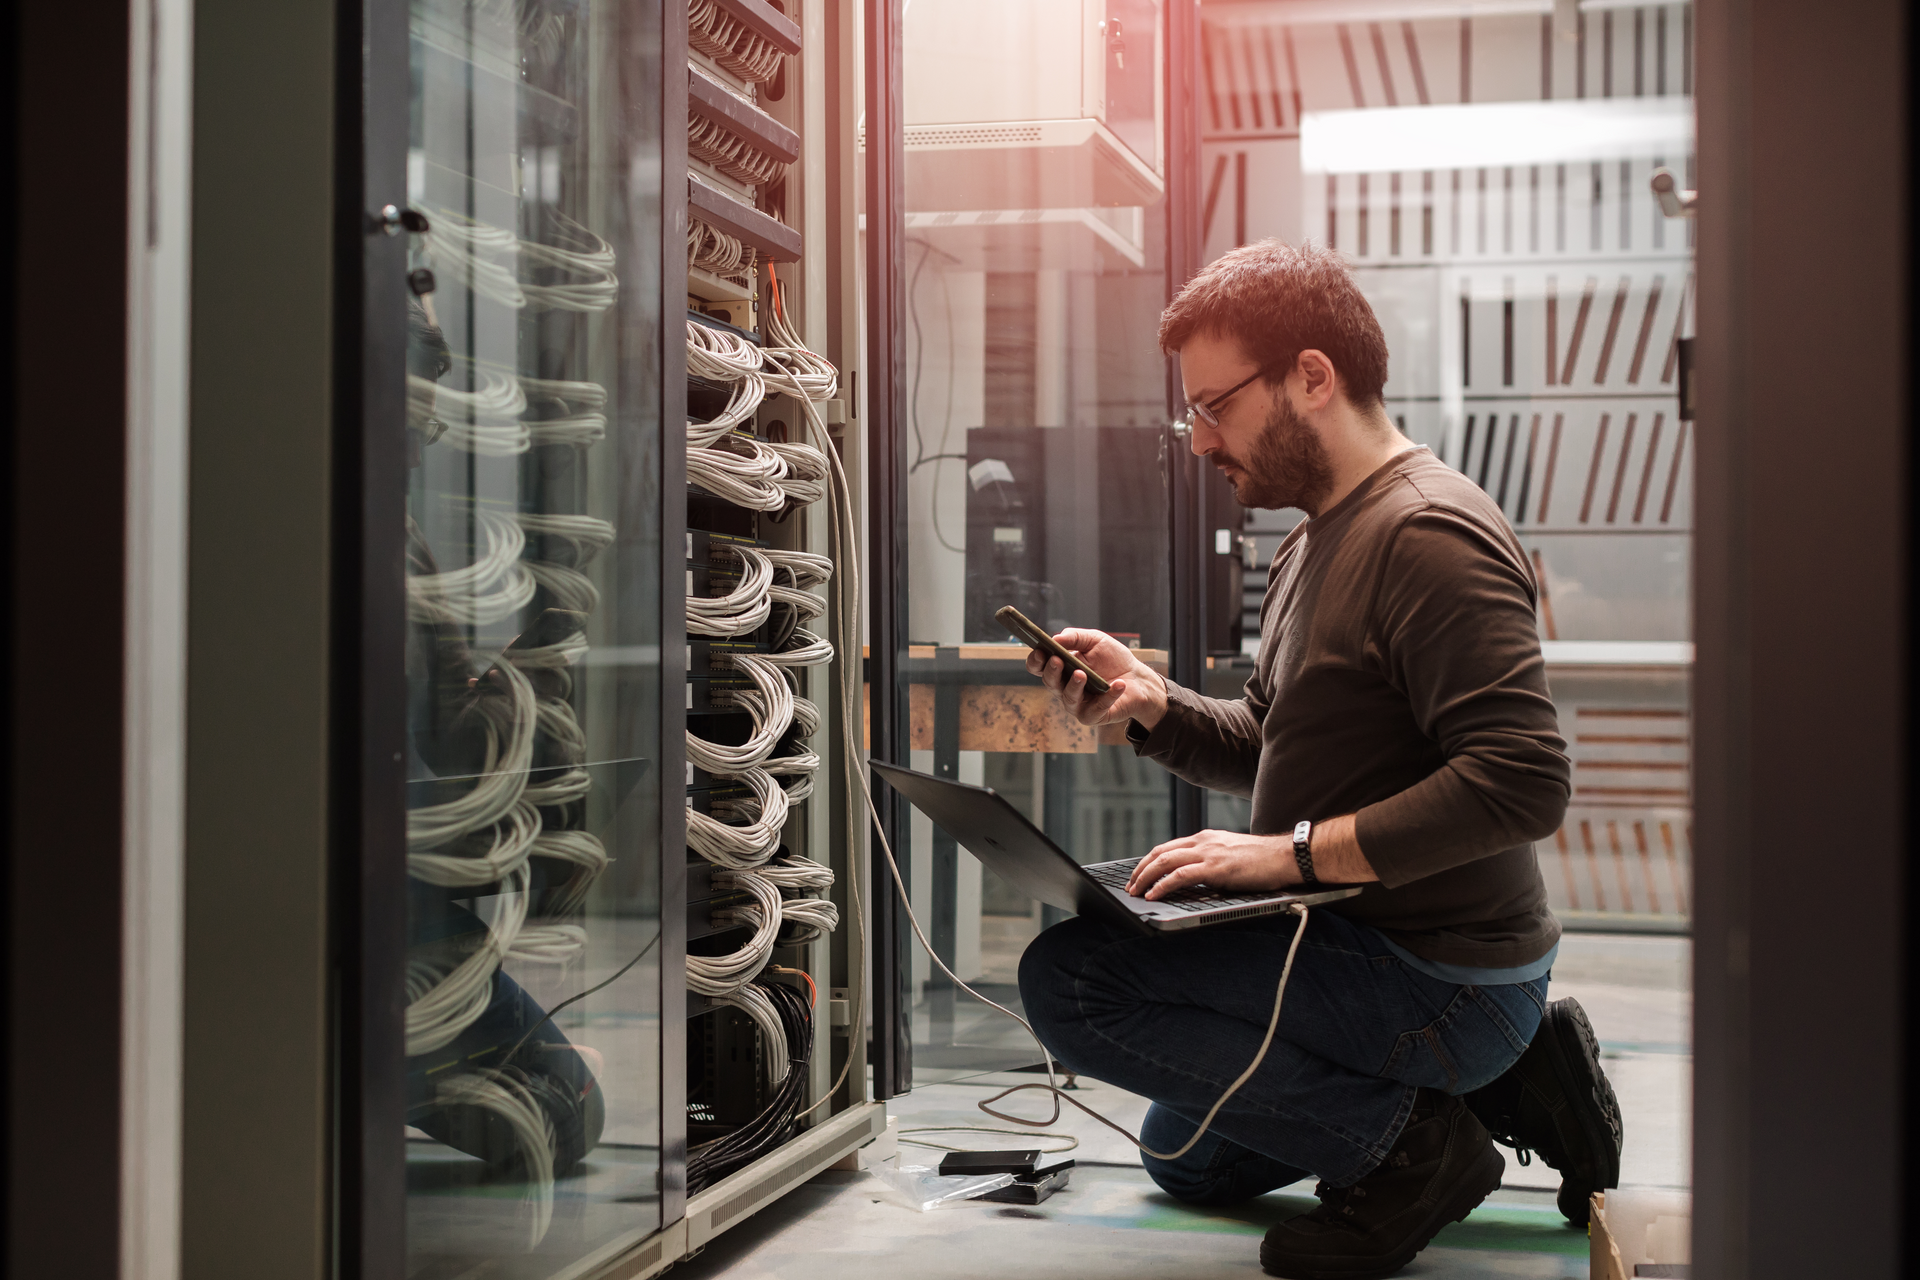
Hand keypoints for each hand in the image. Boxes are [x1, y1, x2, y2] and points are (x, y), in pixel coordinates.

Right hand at [1025, 627, 1169, 729]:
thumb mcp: (1094, 640)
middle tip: (1057, 660)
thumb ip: (1075, 637)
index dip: (1035, 661)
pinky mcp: (1094, 715)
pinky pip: (1097, 708)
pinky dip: (1108, 696)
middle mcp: (1064, 688)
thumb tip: (1055, 638)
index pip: (1039, 667)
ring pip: (1069, 698)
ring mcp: (1078, 704)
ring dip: (1074, 686)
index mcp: (1061, 669)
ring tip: (1082, 674)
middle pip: (1050, 683)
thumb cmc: (1113, 659)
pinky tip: (1118, 685)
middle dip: (1052, 672)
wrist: (1138, 678)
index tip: (1040, 651)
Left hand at [1125, 829, 1298, 898]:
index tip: (1138, 875)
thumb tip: (1192, 878)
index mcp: (1205, 838)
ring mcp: (1208, 853)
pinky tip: (1154, 895)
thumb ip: (1209, 861)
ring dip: (1146, 878)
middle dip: (1140, 870)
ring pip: (1165, 862)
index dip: (1149, 862)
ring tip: (1136, 892)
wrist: (1285, 856)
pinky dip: (1163, 885)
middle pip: (1159, 853)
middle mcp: (1203, 842)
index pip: (1167, 847)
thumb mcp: (1229, 855)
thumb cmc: (1262, 860)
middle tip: (1130, 886)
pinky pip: (1180, 876)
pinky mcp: (1215, 868)